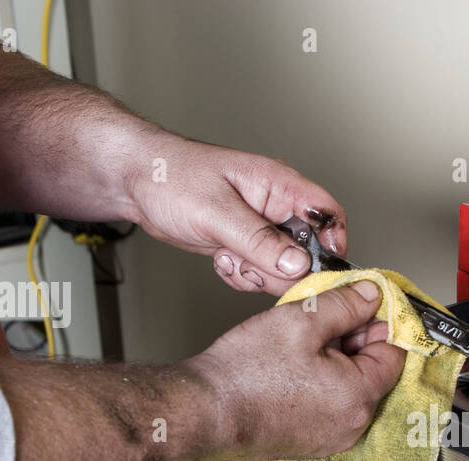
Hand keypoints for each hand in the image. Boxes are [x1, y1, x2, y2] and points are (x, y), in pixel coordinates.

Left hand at [127, 131, 346, 294]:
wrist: (134, 182)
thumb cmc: (172, 177)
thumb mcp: (217, 212)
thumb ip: (260, 240)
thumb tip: (298, 265)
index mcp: (280, 185)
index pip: (329, 214)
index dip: (333, 245)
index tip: (320, 272)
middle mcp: (276, 207)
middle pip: (309, 250)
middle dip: (285, 270)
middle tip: (256, 269)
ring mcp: (261, 228)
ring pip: (284, 267)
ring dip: (259, 274)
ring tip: (230, 259)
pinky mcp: (245, 244)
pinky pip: (260, 272)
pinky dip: (243, 276)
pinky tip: (221, 261)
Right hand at [182, 282, 403, 459]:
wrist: (203, 412)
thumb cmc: (246, 371)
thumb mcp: (302, 319)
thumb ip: (345, 304)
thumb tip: (371, 295)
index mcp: (359, 396)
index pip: (394, 352)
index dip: (380, 320)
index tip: (364, 302)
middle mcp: (352, 426)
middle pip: (373, 371)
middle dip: (355, 339)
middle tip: (325, 315)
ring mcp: (331, 440)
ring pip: (350, 388)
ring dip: (336, 359)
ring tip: (303, 340)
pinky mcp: (309, 444)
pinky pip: (330, 406)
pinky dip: (321, 382)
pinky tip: (293, 365)